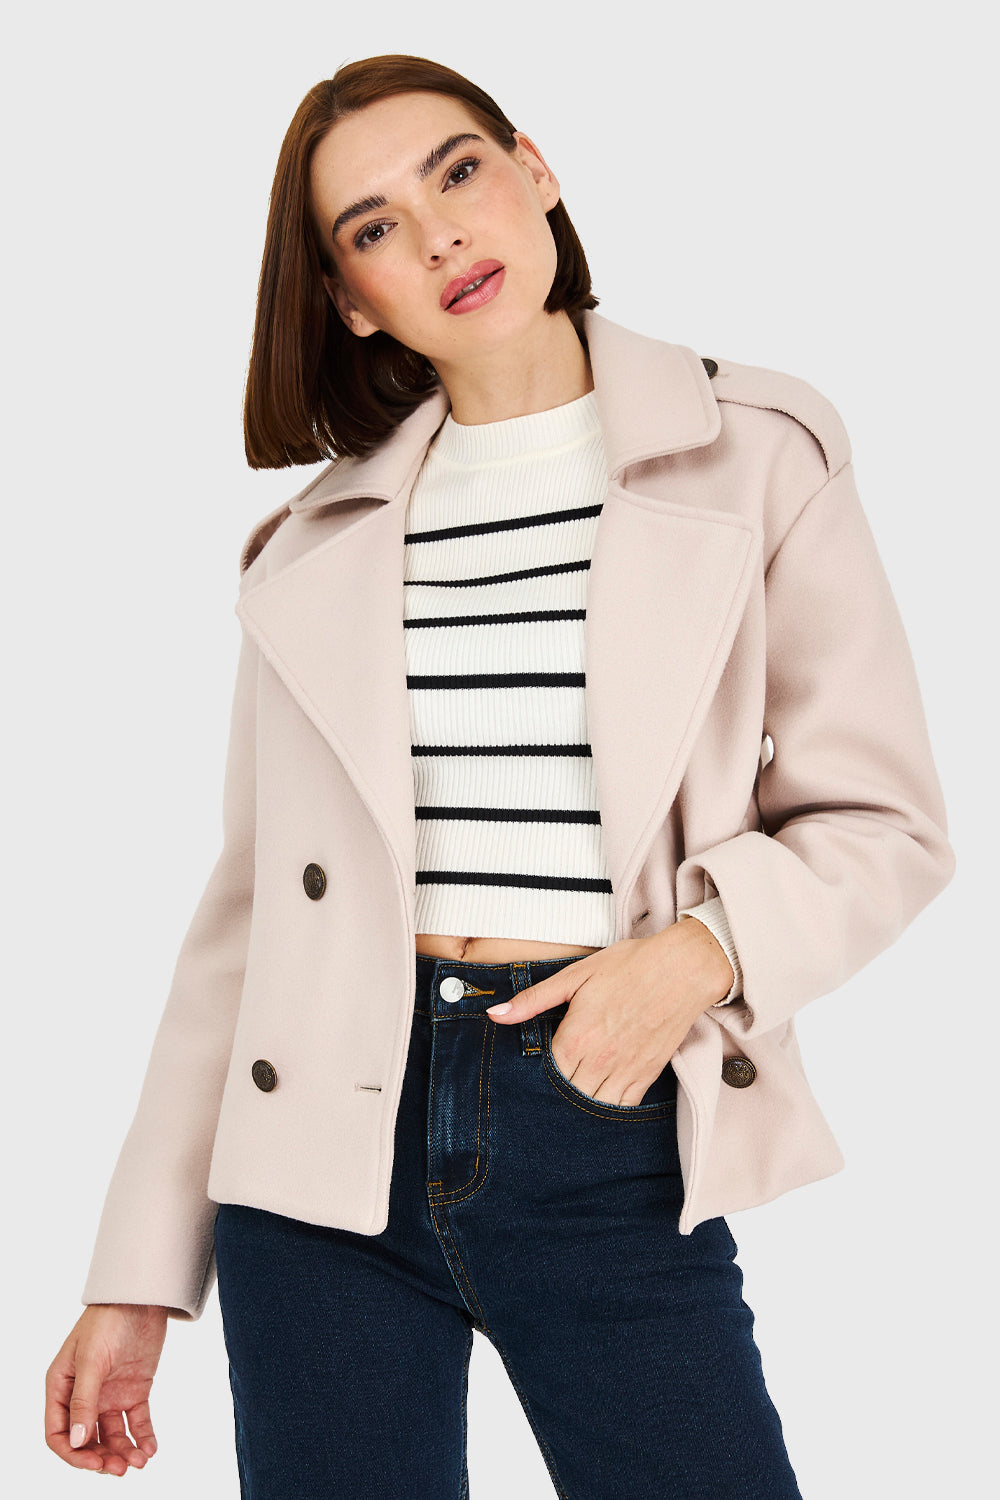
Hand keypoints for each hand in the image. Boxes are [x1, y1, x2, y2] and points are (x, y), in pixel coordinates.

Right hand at [45, 1303, 168, 1475]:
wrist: (142, 1297)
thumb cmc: (108, 1320)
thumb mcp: (92, 1360)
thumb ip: (84, 1401)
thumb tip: (77, 1442)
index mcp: (62, 1387)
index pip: (59, 1433)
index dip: (74, 1454)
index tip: (96, 1463)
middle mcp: (84, 1395)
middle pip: (87, 1440)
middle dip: (102, 1458)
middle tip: (122, 1469)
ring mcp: (110, 1394)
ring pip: (113, 1435)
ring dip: (123, 1451)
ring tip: (140, 1461)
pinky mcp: (134, 1390)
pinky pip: (137, 1421)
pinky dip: (143, 1437)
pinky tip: (151, 1449)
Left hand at [486, 918, 733, 1105]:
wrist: (683, 968)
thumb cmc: (629, 966)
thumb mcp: (575, 975)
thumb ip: (533, 999)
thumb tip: (495, 1015)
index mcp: (577, 1036)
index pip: (545, 1075)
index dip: (533, 1077)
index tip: (527, 1074)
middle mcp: (600, 1060)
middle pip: (566, 1096)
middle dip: (554, 1095)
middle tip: (545, 1089)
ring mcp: (626, 1070)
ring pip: (593, 1106)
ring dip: (579, 1106)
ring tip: (569, 1097)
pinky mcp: (648, 1074)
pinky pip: (623, 1106)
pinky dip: (608, 1108)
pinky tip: (598, 1098)